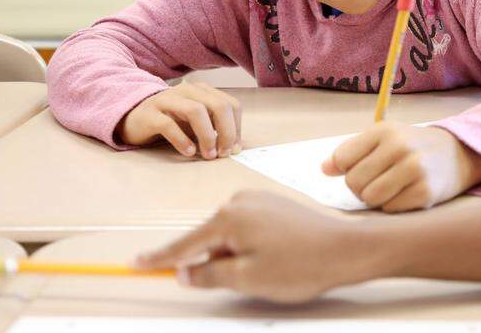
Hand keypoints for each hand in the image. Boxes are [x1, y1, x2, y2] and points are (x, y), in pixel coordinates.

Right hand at [116, 80, 242, 159]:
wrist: (133, 118)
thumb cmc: (170, 121)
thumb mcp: (195, 122)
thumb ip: (214, 128)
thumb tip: (233, 147)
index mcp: (202, 90)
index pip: (231, 105)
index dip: (237, 127)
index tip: (234, 148)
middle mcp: (187, 90)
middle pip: (218, 106)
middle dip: (227, 132)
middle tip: (224, 153)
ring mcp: (167, 100)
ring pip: (196, 111)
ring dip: (207, 136)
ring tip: (208, 155)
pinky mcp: (150, 114)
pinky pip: (169, 125)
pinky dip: (182, 140)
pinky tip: (189, 151)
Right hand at [134, 190, 369, 301]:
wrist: (346, 249)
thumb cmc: (299, 265)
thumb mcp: (246, 279)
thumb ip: (208, 275)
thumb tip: (184, 273)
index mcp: (228, 217)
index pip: (184, 244)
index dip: (159, 259)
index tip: (133, 264)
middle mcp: (240, 200)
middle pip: (208, 240)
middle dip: (214, 264)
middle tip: (247, 280)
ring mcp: (259, 199)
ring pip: (230, 237)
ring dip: (236, 258)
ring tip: (270, 271)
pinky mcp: (274, 205)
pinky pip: (248, 230)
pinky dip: (250, 248)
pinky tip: (275, 260)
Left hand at [323, 122, 480, 211]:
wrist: (458, 154)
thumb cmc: (412, 147)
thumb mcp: (383, 138)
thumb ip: (351, 152)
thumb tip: (323, 169)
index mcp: (384, 130)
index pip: (342, 159)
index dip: (346, 168)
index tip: (360, 166)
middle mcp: (400, 147)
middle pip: (353, 182)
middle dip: (360, 186)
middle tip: (378, 179)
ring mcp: (414, 170)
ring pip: (369, 198)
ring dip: (375, 198)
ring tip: (390, 187)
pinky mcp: (425, 193)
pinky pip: (389, 209)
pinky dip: (393, 205)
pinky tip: (406, 193)